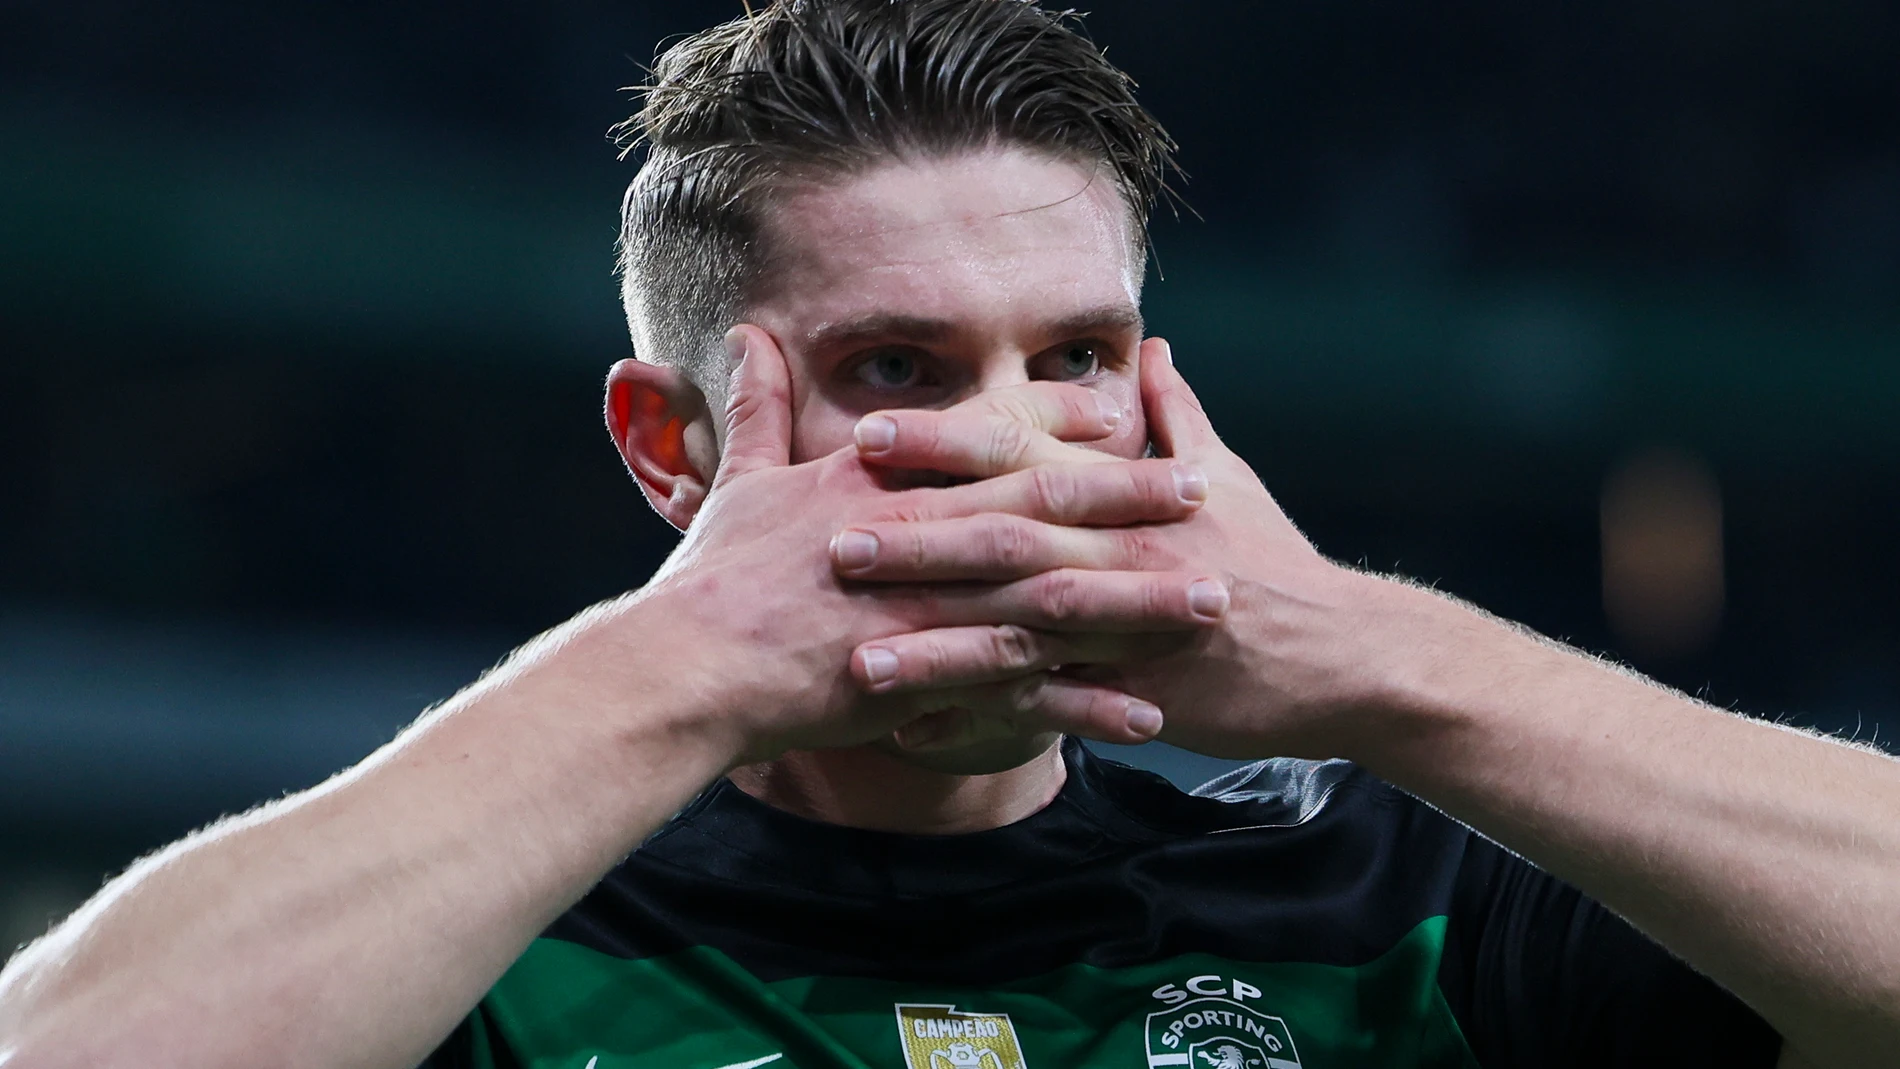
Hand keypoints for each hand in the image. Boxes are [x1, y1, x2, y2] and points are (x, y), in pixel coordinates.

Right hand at [622, 327, 1231, 764]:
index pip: (988, 439)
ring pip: (1055, 599)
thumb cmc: (712, 576)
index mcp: (881, 481)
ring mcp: (927, 609)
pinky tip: (1149, 714)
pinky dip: (1089, 703)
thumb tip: (749, 335)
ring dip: (1138, 601)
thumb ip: (760, 406)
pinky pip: (1025, 694)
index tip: (1124, 412)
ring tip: (1211, 602)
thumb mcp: (740, 478)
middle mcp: (918, 535)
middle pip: (1044, 510)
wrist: (686, 668)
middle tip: (1204, 491)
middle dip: (1130, 499)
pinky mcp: (927, 681)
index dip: (1061, 426)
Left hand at [831, 338, 1385, 759]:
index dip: (944, 444)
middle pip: (1003, 537)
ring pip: (1015, 631)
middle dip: (914, 536)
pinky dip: (984, 721)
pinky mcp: (1133, 693)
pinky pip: (1047, 710)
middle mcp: (1118, 552)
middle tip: (827, 535)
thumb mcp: (1229, 474)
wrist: (1340, 654)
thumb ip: (1176, 415)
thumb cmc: (1274, 559)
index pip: (1021, 456)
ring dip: (933, 642)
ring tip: (854, 653)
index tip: (870, 433)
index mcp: (1126, 495)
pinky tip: (919, 733)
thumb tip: (1157, 349)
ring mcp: (1126, 627)